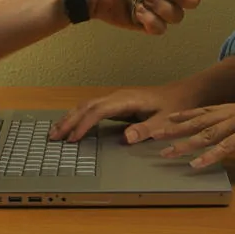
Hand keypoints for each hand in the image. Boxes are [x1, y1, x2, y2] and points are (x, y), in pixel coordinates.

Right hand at [49, 86, 197, 142]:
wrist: (182, 94)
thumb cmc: (173, 107)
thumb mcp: (164, 122)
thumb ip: (145, 130)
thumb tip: (126, 138)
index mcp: (126, 100)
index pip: (98, 111)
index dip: (84, 125)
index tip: (73, 139)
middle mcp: (117, 97)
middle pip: (86, 107)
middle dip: (68, 121)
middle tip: (53, 136)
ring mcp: (115, 99)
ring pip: (86, 105)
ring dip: (70, 117)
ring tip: (54, 131)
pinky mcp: (116, 104)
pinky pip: (92, 108)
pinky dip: (78, 116)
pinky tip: (71, 124)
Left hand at [154, 96, 234, 167]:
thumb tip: (234, 131)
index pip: (205, 110)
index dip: (185, 114)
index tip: (167, 118)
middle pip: (200, 120)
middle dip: (176, 128)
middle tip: (155, 135)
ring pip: (209, 133)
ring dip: (187, 144)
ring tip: (169, 152)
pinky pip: (228, 146)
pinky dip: (211, 155)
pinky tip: (198, 163)